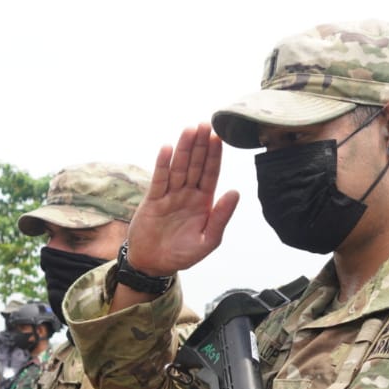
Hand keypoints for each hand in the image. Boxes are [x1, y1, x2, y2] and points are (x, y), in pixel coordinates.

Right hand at [121, 124, 239, 280]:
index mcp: (203, 201)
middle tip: (205, 124)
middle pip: (195, 165)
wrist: (154, 265)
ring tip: (189, 130)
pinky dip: (162, 164)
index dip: (215, 155)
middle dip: (200, 145)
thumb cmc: (182, 254)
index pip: (211, 173)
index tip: (219, 137)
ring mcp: (170, 195)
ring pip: (178, 167)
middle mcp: (188, 194)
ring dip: (183, 149)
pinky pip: (159, 179)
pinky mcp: (153, 200)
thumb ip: (221, 217)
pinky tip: (167, 149)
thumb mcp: (207, 240)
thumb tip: (235, 192)